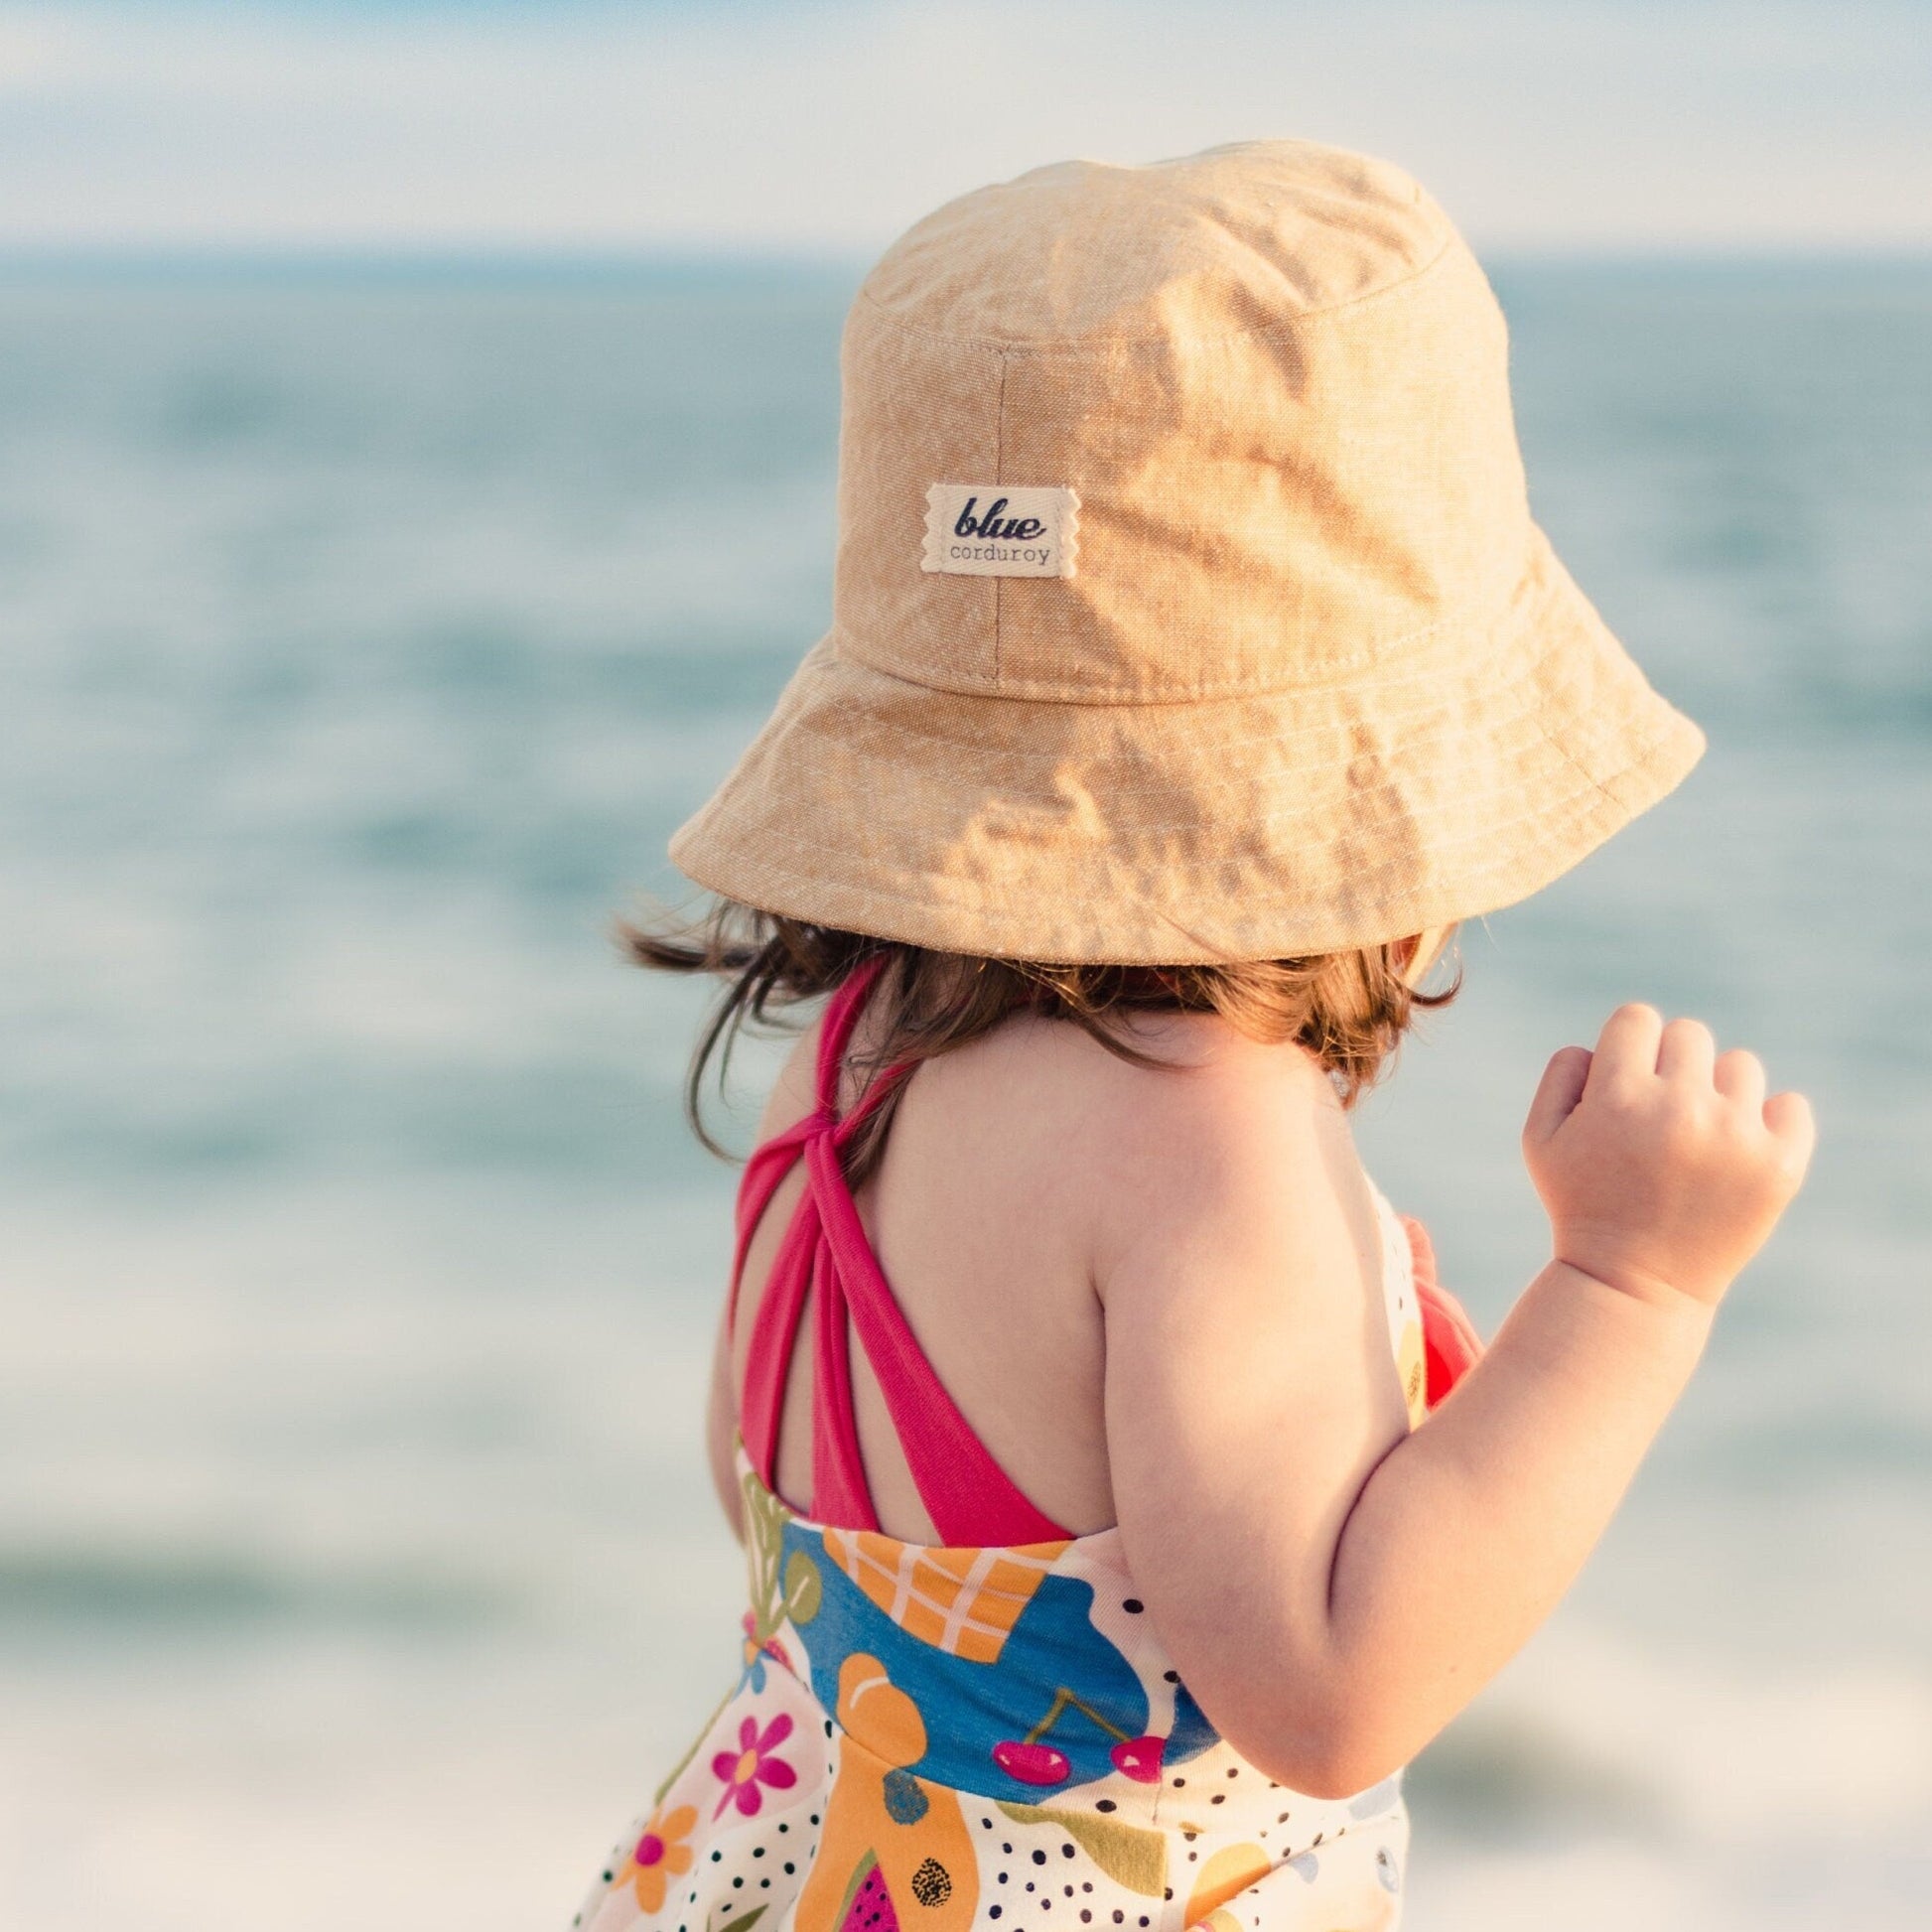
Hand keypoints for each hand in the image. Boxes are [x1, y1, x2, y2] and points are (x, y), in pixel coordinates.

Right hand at [1522, 1005, 1815, 1308]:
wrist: (1634, 1285)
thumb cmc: (1583, 1203)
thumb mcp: (1540, 1140)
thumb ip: (1561, 1074)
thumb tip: (1603, 1042)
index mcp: (1619, 1096)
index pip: (1638, 1019)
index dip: (1627, 1047)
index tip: (1625, 1085)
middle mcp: (1680, 1109)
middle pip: (1689, 1034)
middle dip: (1670, 1067)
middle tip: (1658, 1119)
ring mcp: (1735, 1137)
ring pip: (1740, 1065)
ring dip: (1717, 1093)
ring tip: (1695, 1140)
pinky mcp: (1779, 1167)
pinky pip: (1791, 1105)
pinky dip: (1771, 1121)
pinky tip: (1738, 1151)